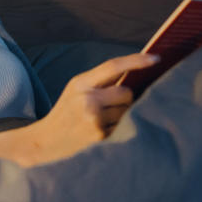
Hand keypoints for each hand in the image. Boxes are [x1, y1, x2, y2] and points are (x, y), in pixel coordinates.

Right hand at [15, 53, 159, 166]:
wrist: (44, 142)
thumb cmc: (66, 113)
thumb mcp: (76, 90)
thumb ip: (100, 81)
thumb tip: (137, 74)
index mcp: (81, 83)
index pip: (113, 66)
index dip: (137, 60)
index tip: (157, 58)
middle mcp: (88, 100)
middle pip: (127, 92)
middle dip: (126, 98)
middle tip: (111, 106)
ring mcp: (94, 120)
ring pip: (128, 111)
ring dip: (123, 114)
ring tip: (102, 121)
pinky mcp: (100, 137)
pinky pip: (123, 126)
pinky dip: (118, 128)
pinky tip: (101, 132)